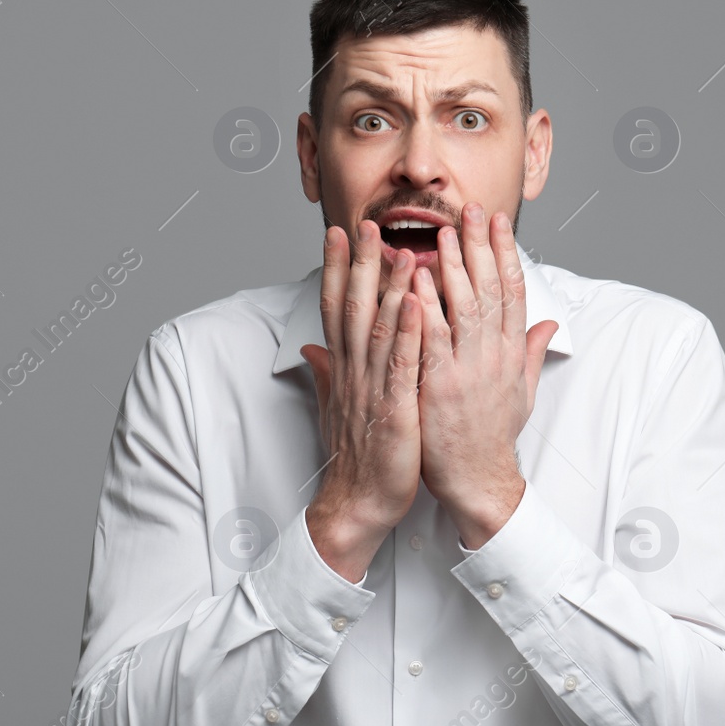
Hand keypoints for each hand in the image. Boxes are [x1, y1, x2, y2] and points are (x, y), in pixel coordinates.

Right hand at [300, 220, 423, 580]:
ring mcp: (371, 389)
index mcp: (344, 370)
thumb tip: (312, 350)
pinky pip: (400, 363)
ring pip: (375, 327)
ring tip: (394, 247)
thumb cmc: (356, 457)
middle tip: (364, 223)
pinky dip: (406, 331)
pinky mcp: (393, 409)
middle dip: (357, 263)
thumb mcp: (339, 408)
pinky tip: (413, 302)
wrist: (358, 503)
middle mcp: (353, 373)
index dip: (336, 269)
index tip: (339, 234)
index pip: (336, 309)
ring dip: (384, 286)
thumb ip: (326, 374)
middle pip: (351, 307)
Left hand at [412, 203, 558, 543]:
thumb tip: (548, 326)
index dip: (507, 254)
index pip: (514, 292)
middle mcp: (494, 357)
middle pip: (492, 290)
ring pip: (464, 307)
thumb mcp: (522, 392)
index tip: (499, 223)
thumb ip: (532, 353)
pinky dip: (425, 307)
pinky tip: (416, 279)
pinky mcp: (441, 387)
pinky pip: (432, 339)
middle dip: (482, 246)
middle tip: (473, 210)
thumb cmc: (492, 439)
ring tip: (444, 231)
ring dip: (454, 266)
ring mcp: (468, 370)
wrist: (479, 482)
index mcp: (511, 355)